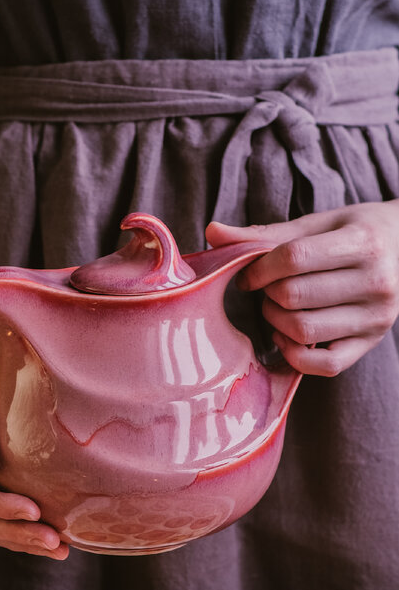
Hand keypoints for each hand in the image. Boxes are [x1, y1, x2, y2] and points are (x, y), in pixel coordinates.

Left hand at [206, 200, 398, 375]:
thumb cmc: (354, 234)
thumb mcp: (318, 224)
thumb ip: (266, 234)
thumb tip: (212, 231)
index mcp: (363, 244)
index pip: (294, 258)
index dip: (259, 267)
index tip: (249, 272)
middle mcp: (377, 283)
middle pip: (293, 296)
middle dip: (267, 292)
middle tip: (267, 288)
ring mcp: (376, 318)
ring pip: (303, 330)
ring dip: (275, 320)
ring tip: (277, 306)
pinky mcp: (370, 344)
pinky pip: (323, 365)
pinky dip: (294, 354)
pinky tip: (286, 335)